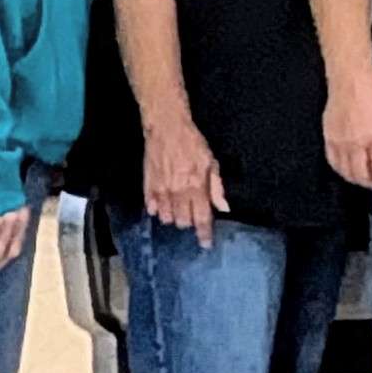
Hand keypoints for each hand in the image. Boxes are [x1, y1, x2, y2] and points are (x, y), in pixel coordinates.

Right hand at [140, 115, 223, 237]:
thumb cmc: (192, 144)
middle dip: (190, 222)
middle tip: (192, 212)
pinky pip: (151, 208)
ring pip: (167, 218)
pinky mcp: (148, 186)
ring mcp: (161, 191)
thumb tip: (224, 208)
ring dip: (174, 216)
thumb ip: (216, 187)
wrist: (166, 128)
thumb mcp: (211, 162)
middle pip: (183, 222)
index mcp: (196, 187)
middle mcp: (178, 193)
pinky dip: (158, 210)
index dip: (204, 234)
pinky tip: (163, 204)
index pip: (202, 218)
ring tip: (178, 207)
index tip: (205, 245)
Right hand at [326, 75, 371, 193]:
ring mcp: (341, 142)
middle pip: (362, 174)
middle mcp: (357, 144)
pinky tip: (348, 171)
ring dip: (356, 179)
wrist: (350, 80)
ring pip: (346, 171)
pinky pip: (332, 162)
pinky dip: (341, 170)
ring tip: (365, 179)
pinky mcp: (329, 138)